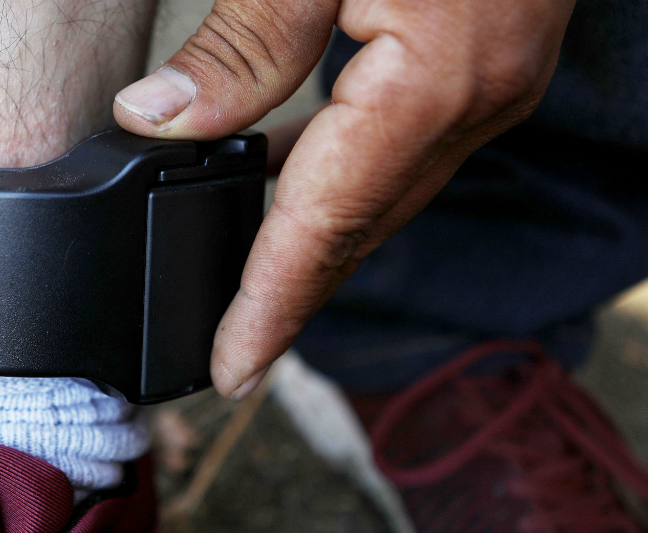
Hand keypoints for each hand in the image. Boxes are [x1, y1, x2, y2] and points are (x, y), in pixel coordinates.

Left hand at [115, 0, 574, 398]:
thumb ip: (242, 43)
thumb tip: (159, 119)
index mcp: (431, 85)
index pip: (323, 230)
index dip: (269, 311)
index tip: (229, 373)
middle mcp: (473, 106)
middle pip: (357, 233)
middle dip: (290, 299)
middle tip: (231, 352)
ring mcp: (488, 92)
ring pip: (382, 204)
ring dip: (316, 251)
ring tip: (251, 295)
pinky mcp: (482, 71)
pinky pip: (399, 162)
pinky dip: (343, 194)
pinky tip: (293, 195)